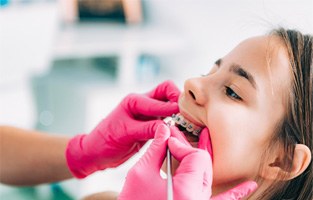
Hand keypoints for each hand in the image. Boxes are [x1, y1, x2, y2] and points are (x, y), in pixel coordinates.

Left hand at [66, 81, 179, 177]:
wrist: (96, 153)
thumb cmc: (105, 141)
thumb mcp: (125, 134)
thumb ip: (147, 129)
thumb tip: (167, 126)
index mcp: (134, 101)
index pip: (160, 98)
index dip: (173, 107)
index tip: (183, 115)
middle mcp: (142, 104)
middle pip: (166, 91)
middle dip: (178, 98)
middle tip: (187, 112)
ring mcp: (147, 114)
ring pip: (168, 103)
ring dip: (178, 110)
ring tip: (186, 121)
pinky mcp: (150, 125)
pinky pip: (166, 118)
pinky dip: (175, 121)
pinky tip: (179, 129)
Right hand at [119, 125, 256, 199]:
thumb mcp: (140, 175)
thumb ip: (154, 150)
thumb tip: (163, 131)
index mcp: (186, 191)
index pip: (196, 156)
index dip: (180, 144)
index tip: (167, 141)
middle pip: (204, 165)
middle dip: (187, 150)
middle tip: (174, 138)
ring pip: (209, 177)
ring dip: (203, 159)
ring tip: (205, 138)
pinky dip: (235, 193)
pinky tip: (248, 186)